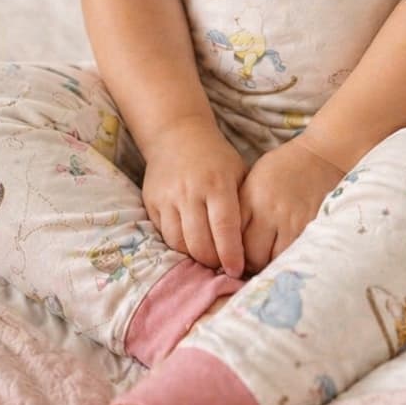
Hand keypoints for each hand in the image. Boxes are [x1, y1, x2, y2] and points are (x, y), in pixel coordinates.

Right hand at [141, 117, 248, 275]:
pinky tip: (191, 246)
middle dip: (213, 262)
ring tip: (208, 259)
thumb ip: (243, 205)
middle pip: (200, 242)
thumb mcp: (238, 173)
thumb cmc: (216, 158)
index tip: (238, 271)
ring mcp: (168, 198)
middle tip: (223, 267)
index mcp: (217, 183)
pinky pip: (165, 235)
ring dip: (194, 258)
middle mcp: (191, 191)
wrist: (177, 133)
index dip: (231, 255)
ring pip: (180, 243)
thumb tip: (253, 243)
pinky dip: (179, 246)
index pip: (224, 228)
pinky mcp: (152, 202)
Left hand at [239, 136, 345, 276]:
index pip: (232, 236)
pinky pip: (295, 255)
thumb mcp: (254, 180)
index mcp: (251, 197)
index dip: (231, 252)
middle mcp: (269, 210)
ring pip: (274, 260)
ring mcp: (291, 219)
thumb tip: (229, 241)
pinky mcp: (311, 226)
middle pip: (252, 254)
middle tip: (253, 265)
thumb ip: (242, 208)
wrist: (321, 156)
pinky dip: (290, 261)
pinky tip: (288, 257)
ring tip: (271, 262)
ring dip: (271, 265)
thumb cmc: (283, 167)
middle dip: (250, 264)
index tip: (234, 258)